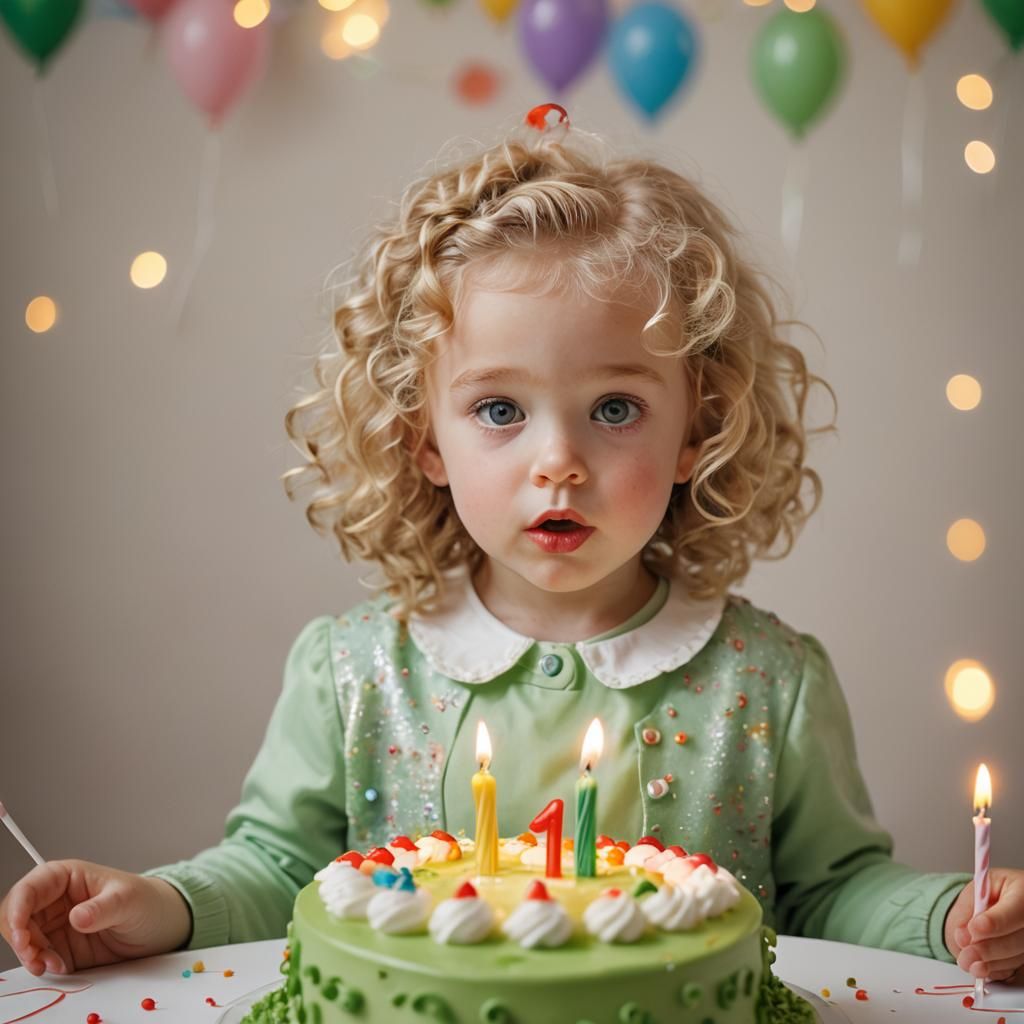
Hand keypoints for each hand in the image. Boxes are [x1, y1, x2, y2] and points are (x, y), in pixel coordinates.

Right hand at [0, 859, 191, 975]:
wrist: (159, 926)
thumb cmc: (146, 901)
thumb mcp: (129, 900)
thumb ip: (103, 908)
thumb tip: (78, 916)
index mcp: (67, 877)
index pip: (30, 888)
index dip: (18, 908)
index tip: (21, 932)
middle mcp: (55, 900)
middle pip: (17, 916)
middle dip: (20, 937)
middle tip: (35, 955)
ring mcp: (55, 926)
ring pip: (23, 940)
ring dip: (30, 955)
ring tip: (53, 964)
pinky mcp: (59, 948)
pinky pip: (37, 958)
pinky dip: (41, 966)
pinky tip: (60, 968)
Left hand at [945, 868, 1023, 982]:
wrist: (994, 905)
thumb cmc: (988, 895)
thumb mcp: (975, 891)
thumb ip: (968, 910)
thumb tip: (964, 937)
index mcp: (1023, 890)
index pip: (1016, 909)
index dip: (996, 922)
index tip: (974, 927)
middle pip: (1018, 938)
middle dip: (989, 948)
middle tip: (966, 953)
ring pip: (1017, 956)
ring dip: (990, 963)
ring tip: (967, 961)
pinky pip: (1015, 968)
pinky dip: (996, 969)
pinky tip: (981, 967)